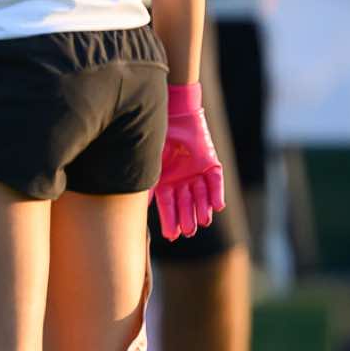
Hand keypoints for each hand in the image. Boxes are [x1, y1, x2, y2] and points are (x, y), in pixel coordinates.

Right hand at [154, 83, 225, 239]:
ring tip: (202, 223)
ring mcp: (197, 173)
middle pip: (185, 204)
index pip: (167, 206)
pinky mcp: (211, 164)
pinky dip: (216, 194)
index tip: (170, 236)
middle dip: (186, 219)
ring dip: (202, 210)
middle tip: (187, 232)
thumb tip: (132, 203)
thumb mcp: (148, 163)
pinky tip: (217, 207)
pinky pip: (215, 182)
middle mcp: (181, 180)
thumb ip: (144, 182)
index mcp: (165, 182)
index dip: (169, 220)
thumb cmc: (155, 136)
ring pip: (201, 196)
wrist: (172, 114)